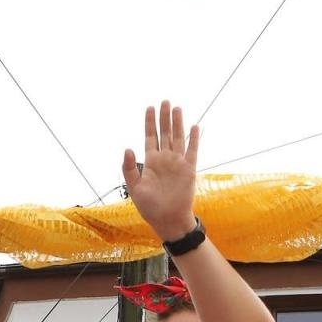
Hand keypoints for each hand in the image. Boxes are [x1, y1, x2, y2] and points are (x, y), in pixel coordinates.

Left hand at [121, 101, 199, 242]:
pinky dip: (194, 139)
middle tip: (164, 101)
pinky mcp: (189, 169)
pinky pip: (192, 151)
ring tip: (176, 108)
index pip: (150, 136)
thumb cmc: (149, 207)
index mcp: (150, 162)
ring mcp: (177, 163)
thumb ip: (129, 168)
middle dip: (164, 117)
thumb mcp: (134, 188)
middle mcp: (164, 159)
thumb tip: (127, 148)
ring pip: (178, 138)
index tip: (149, 108)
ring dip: (177, 123)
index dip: (149, 122)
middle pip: (164, 133)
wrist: (168, 220)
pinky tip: (194, 126)